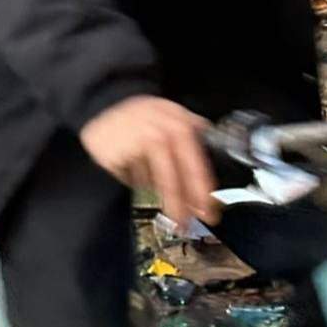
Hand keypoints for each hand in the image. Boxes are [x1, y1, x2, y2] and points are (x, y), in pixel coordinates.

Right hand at [80, 96, 220, 226]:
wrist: (106, 102)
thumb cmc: (146, 114)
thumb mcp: (175, 115)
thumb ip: (195, 131)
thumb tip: (220, 151)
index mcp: (178, 127)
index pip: (194, 165)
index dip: (201, 191)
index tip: (209, 211)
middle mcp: (158, 136)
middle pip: (172, 180)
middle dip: (180, 206)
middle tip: (186, 225)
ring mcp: (134, 147)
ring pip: (151, 184)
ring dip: (162, 202)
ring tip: (172, 216)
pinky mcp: (114, 157)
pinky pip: (131, 180)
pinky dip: (137, 184)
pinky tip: (139, 180)